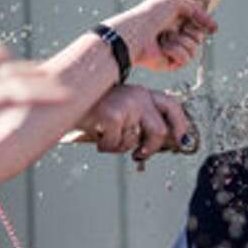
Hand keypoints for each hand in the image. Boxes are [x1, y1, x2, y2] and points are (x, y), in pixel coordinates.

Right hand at [74, 86, 196, 163]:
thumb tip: (152, 145)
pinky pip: (115, 144)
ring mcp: (126, 104)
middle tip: (139, 154)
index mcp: (142, 93)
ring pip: (135, 141)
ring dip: (119, 146)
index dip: (180, 124)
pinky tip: (96, 134)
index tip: (183, 140)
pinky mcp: (113, 115)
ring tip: (106, 136)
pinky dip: (104, 146)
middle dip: (150, 148)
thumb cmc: (93, 109)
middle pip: (160, 131)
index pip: (172, 106)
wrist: (64, 97)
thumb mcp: (120, 110)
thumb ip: (138, 121)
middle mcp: (138, 96)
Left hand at [105, 0, 217, 73]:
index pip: (198, 24)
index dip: (200, 21)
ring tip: (166, 38)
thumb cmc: (151, 15)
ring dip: (182, 41)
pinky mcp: (170, 63)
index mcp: (176, 21)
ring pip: (194, 49)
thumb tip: (214, 27)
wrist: (137, 32)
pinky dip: (175, 51)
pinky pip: (186, 59)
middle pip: (199, 37)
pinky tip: (163, 47)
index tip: (195, 18)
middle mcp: (175, 36)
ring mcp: (173, 50)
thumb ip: (197, 10)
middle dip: (190, 31)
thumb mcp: (176, 2)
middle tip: (176, 28)